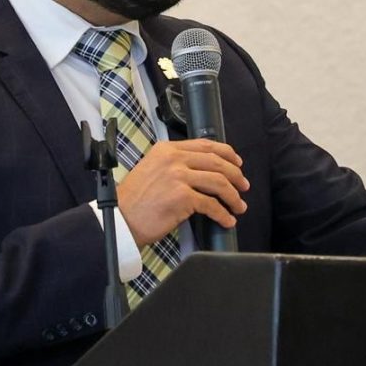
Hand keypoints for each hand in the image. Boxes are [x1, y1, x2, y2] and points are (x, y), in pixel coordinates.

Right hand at [116, 139, 249, 247]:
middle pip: (217, 162)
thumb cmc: (135, 200)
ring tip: (239, 206)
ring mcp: (178, 177)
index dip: (227, 154)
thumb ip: (174, 164)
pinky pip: (212, 204)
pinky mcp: (182, 198)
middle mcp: (173, 159)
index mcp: (167, 149)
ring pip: (219, 182)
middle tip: (244, 186)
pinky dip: (223, 214)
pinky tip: (227, 220)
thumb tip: (203, 171)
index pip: (205, 145)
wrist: (121, 219)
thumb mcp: (151, 169)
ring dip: (233, 196)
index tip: (237, 163)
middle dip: (236, 175)